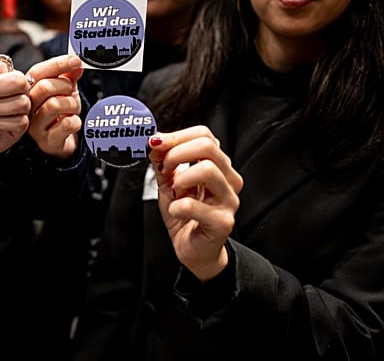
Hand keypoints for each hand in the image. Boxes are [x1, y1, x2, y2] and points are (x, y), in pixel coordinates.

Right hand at [26, 54, 83, 158]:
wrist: (62, 140)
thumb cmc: (61, 112)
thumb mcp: (65, 89)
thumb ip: (69, 75)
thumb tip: (76, 62)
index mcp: (28, 90)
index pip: (38, 72)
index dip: (58, 64)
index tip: (76, 60)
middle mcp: (26, 107)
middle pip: (45, 87)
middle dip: (65, 87)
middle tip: (71, 93)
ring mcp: (34, 126)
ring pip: (54, 105)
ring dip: (72, 105)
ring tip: (72, 110)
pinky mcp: (46, 141)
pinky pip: (65, 125)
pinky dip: (75, 121)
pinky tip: (73, 122)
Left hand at [149, 126, 242, 280]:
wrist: (193, 249)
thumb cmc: (185, 215)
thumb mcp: (169, 182)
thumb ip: (163, 161)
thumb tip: (155, 142)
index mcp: (218, 165)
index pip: (205, 135)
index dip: (177, 136)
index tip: (156, 143)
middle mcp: (229, 179)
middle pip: (208, 146)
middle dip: (177, 154)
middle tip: (164, 169)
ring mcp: (229, 200)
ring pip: (207, 170)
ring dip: (180, 179)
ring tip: (175, 192)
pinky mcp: (223, 222)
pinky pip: (192, 205)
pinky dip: (176, 207)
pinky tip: (177, 212)